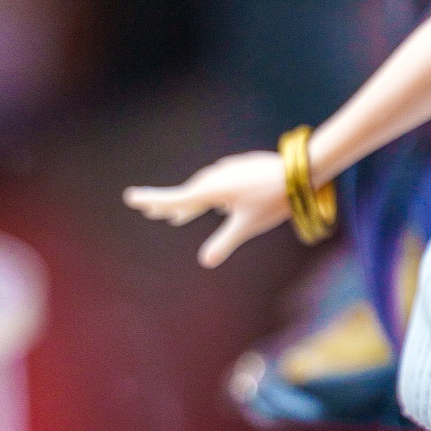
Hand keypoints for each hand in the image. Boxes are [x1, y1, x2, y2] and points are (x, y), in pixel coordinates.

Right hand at [123, 151, 289, 267]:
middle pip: (186, 195)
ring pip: (202, 191)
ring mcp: (226, 171)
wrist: (299, 171)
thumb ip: (224, 242)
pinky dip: (210, 197)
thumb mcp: (247, 226)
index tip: (130, 197)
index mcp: (210, 190)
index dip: (152, 200)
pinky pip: (217, 185)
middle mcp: (214, 177)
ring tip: (176, 217)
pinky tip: (217, 206)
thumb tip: (205, 261)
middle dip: (168, 206)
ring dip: (189, 204)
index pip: (174, 198)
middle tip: (149, 212)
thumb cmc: (272, 200)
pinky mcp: (238, 169)